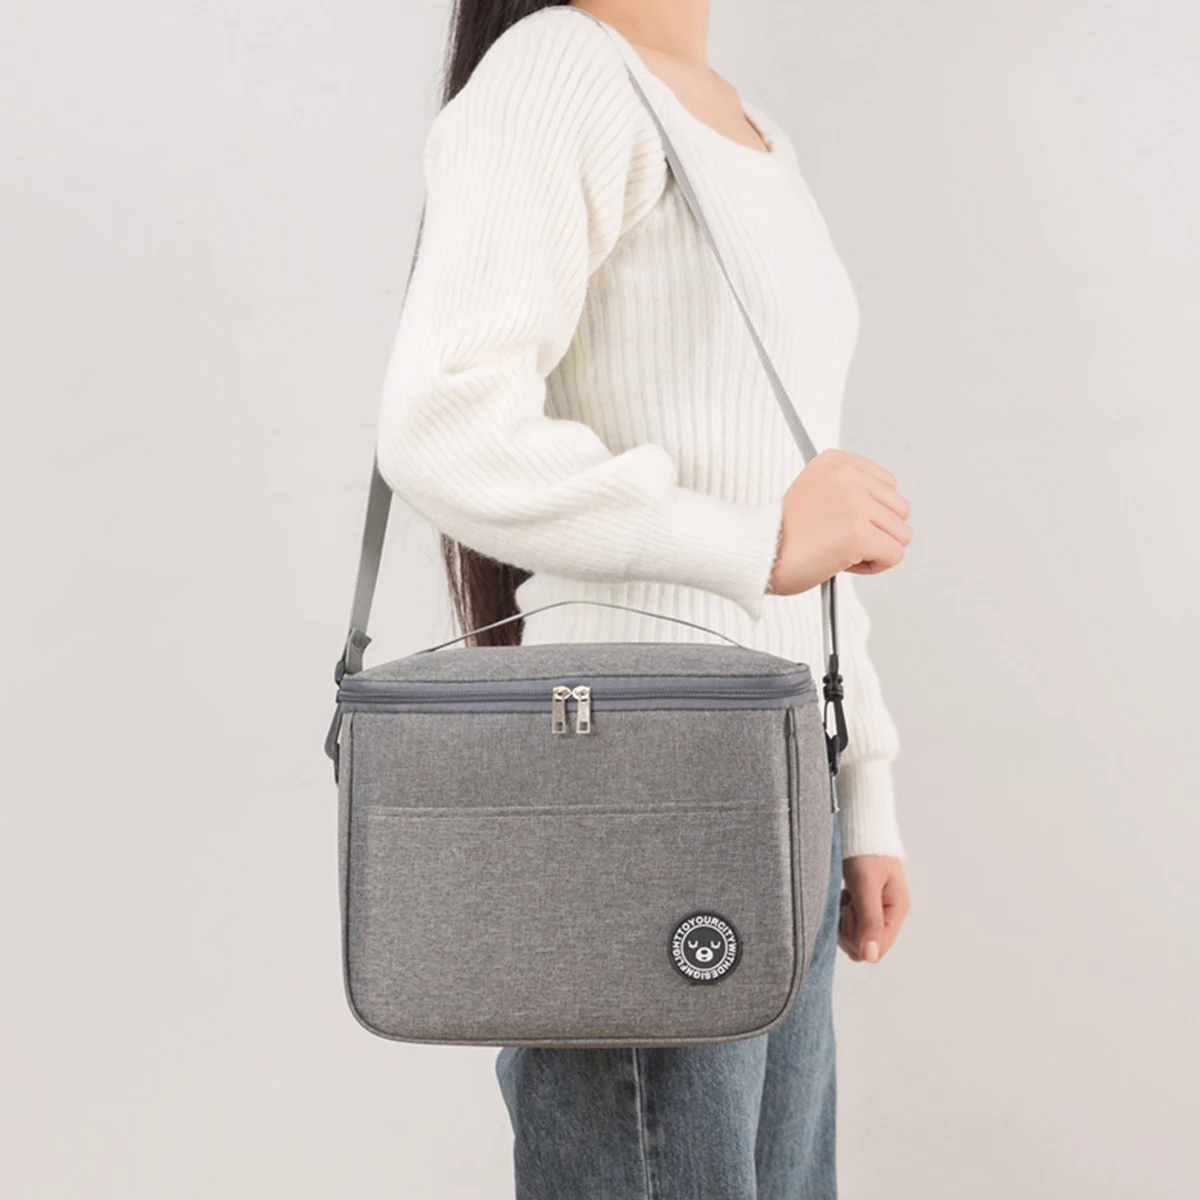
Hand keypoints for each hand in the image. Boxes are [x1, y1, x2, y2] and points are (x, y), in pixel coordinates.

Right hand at [767, 449, 911, 596]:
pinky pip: (894, 555)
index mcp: (836, 461)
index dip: (869, 511)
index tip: (840, 520)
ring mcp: (855, 504)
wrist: (758, 555)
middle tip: (841, 539)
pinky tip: (845, 563)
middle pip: (899, 510)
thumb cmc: (783, 534)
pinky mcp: (860, 534)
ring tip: (841, 550)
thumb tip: (886, 507)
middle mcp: (848, 476)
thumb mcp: (815, 491)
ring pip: (901, 534)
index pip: (888, 485)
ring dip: (875, 549)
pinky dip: (874, 566)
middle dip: (876, 530)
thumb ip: (850, 489)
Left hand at [838, 855, 909, 962]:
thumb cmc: (866, 852)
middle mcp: (888, 913)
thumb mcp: (867, 886)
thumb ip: (870, 921)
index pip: (878, 949)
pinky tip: (843, 896)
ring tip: (845, 898)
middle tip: (846, 904)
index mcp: (896, 910)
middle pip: (865, 946)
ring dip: (844, 921)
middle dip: (849, 930)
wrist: (860, 829)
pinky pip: (851, 923)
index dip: (858, 938)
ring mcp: (876, 909)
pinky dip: (842, 913)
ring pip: (856, 936)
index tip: (850, 912)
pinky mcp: (864, 904)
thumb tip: (870, 956)